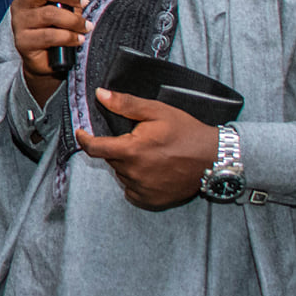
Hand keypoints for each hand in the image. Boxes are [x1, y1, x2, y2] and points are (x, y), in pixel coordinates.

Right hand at [13, 0, 86, 104]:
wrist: (47, 61)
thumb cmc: (55, 26)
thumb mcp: (64, 1)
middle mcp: (21, 4)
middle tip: (83, 1)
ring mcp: (20, 24)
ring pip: (49, 14)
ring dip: (73, 19)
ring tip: (85, 26)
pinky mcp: (24, 42)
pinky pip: (49, 36)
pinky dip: (69, 37)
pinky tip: (78, 39)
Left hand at [75, 88, 218, 209]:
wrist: (213, 159)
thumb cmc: (186, 132)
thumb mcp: (157, 111)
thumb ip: (126, 104)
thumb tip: (100, 95)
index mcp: (131, 151)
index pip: (95, 148)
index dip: (85, 139)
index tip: (82, 133)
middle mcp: (133, 173)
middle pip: (111, 159)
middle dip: (118, 148)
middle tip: (138, 139)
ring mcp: (142, 189)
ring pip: (122, 174)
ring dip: (128, 164)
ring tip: (150, 155)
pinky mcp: (151, 200)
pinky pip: (132, 190)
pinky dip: (136, 181)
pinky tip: (152, 171)